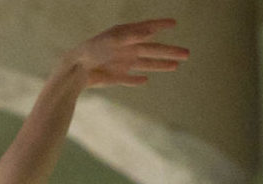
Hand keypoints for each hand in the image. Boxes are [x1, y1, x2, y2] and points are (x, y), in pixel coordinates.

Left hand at [63, 19, 188, 89]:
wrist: (75, 70)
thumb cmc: (93, 50)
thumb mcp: (114, 40)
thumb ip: (132, 35)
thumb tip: (151, 31)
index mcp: (127, 36)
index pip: (148, 28)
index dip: (161, 25)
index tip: (174, 23)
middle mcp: (126, 49)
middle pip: (153, 50)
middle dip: (170, 51)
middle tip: (187, 54)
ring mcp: (121, 63)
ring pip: (146, 64)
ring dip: (160, 65)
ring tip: (176, 66)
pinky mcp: (114, 77)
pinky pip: (128, 79)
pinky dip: (136, 80)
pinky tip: (145, 81)